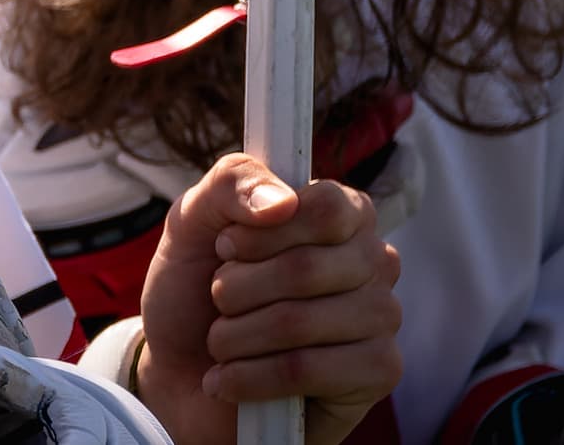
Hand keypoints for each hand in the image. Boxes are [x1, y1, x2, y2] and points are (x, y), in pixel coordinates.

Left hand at [135, 156, 399, 444]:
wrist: (181, 369)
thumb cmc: (196, 287)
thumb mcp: (193, 219)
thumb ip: (232, 184)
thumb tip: (283, 202)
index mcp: (342, 212)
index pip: (327, 207)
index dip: (263, 232)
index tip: (224, 247)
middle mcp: (374, 260)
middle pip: (306, 268)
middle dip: (236, 288)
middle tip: (218, 299)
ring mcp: (382, 317)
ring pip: (298, 322)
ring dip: (235, 335)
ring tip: (220, 341)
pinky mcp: (378, 372)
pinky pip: (307, 371)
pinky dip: (249, 376)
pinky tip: (228, 379)